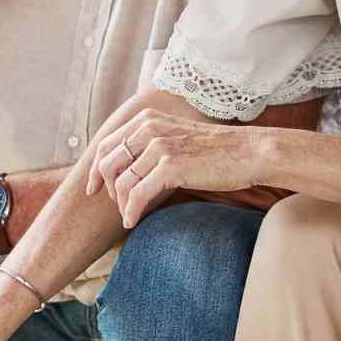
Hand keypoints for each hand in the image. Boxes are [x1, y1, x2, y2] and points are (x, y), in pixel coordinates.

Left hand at [86, 108, 261, 227]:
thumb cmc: (216, 150)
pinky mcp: (169, 167)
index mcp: (148, 119)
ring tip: (129, 215)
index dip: (95, 169)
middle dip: (105, 188)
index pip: (108, 144)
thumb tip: (129, 167)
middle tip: (115, 205)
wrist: (248, 152)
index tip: (92, 188)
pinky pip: (136, 195)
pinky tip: (132, 221)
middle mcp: (149, 128)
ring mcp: (158, 147)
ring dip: (121, 204)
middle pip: (107, 163)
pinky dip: (130, 212)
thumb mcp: (177, 136)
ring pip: (120, 182)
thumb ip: (152, 144)